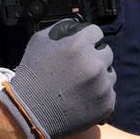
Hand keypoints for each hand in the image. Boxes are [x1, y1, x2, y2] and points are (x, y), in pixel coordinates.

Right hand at [0, 20, 115, 138]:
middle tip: (80, 68)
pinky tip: (83, 98)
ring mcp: (103, 85)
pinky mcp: (106, 104)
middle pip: (107, 53)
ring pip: (110, 74)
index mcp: (79, 45)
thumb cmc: (31, 77)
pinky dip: (99, 96)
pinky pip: (109, 94)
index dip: (88, 39)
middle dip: (95, 57)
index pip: (96, 33)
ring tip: (81, 85)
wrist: (29, 112)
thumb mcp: (38, 42)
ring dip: (99, 77)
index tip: (83, 46)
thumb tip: (74, 26)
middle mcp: (94, 63)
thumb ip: (59, 29)